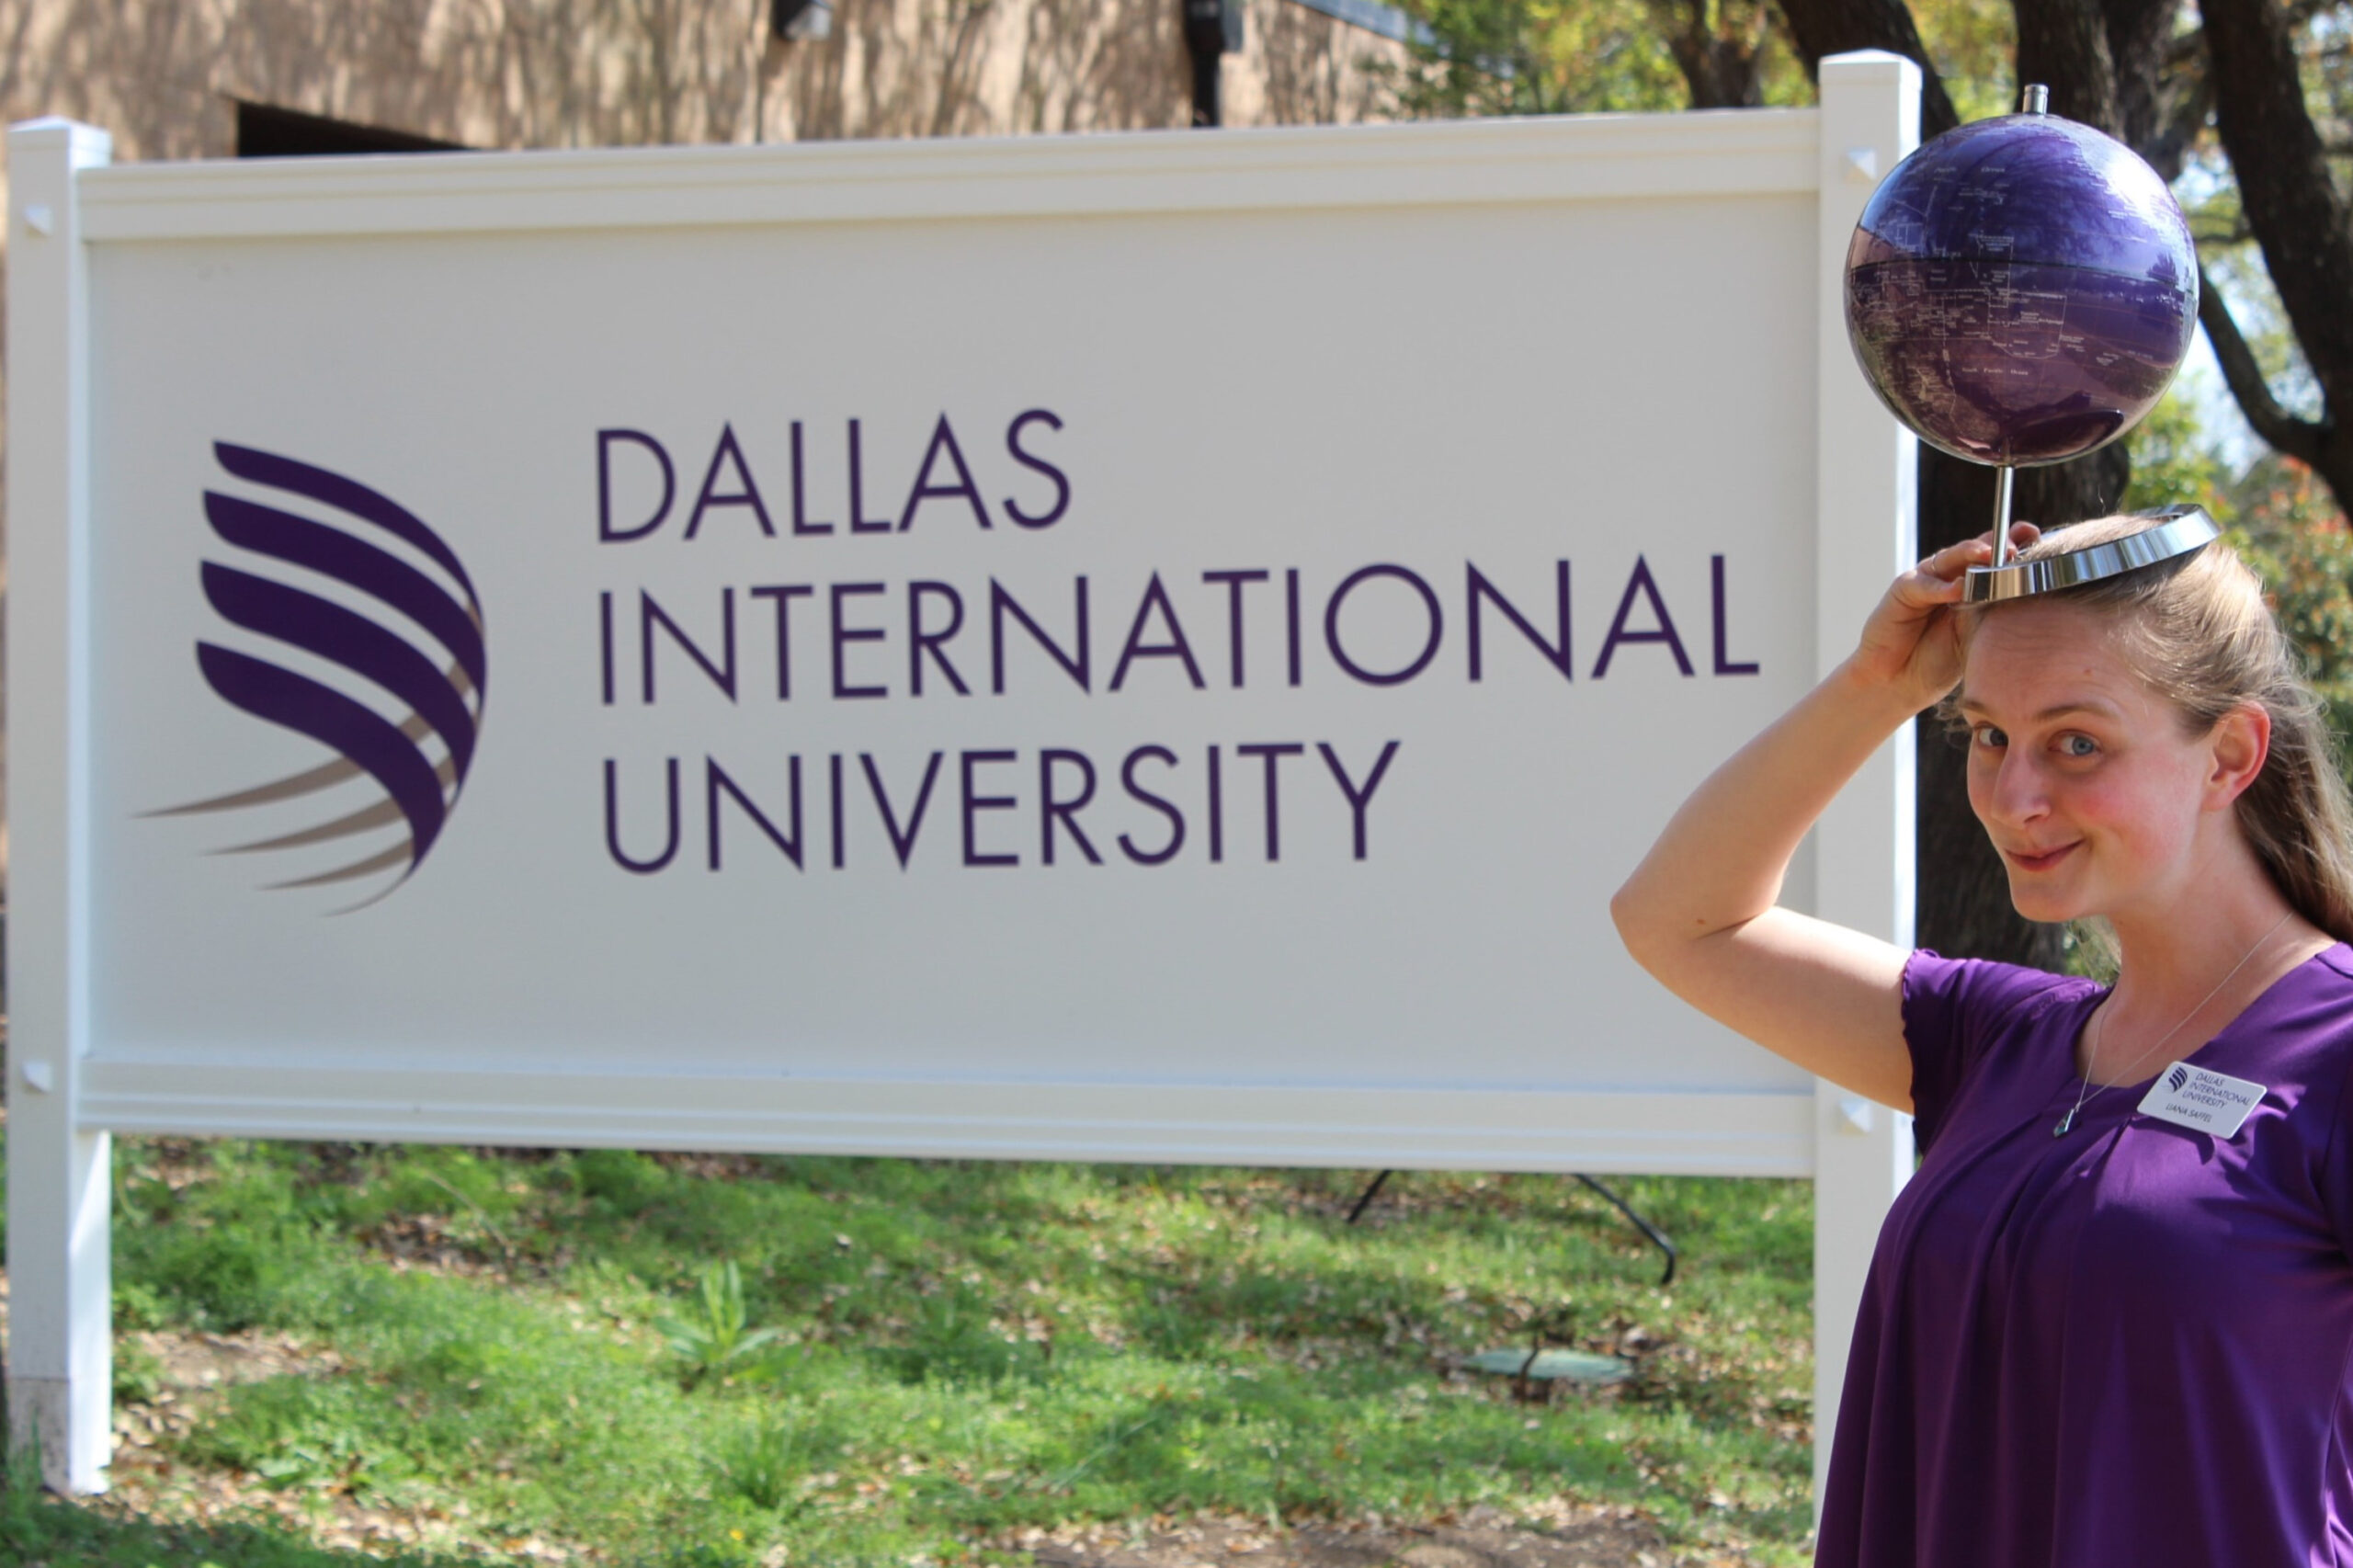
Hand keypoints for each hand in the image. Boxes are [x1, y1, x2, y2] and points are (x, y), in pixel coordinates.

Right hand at [1849, 522, 2039, 706]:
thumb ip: (1993, 611)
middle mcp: (1952, 578)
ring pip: (1951, 558)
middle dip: (1998, 544)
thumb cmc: (1938, 663)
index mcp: (1975, 587)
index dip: (2016, 545)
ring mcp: (1928, 581)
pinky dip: (1941, 586)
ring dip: (1971, 554)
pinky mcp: (1904, 589)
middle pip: (1976, 551)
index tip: (2035, 539)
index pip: (1997, 558)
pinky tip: (1956, 590)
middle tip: (2016, 547)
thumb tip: (2028, 593)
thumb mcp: (1976, 635)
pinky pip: (1925, 583)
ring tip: (1990, 555)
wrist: (1898, 683)